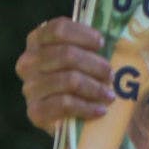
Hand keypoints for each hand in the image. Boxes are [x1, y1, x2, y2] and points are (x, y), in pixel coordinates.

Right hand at [15, 17, 113, 134]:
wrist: (77, 119)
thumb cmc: (87, 79)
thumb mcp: (90, 57)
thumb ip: (96, 45)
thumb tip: (119, 31)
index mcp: (38, 41)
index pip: (58, 29)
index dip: (83, 35)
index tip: (101, 44)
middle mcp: (28, 62)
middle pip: (66, 54)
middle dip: (96, 65)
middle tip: (110, 75)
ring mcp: (30, 87)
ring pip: (68, 80)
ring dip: (95, 88)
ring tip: (109, 95)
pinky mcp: (35, 111)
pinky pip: (65, 104)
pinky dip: (87, 107)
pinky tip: (101, 110)